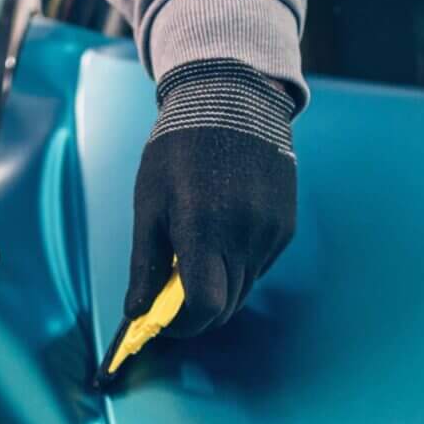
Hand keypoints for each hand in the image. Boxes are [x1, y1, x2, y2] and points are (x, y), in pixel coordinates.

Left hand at [126, 60, 297, 337]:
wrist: (232, 99)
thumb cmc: (180, 149)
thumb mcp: (150, 202)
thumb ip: (146, 262)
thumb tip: (136, 312)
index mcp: (204, 229)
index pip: (206, 307)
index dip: (185, 324)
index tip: (166, 321)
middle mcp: (245, 235)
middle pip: (227, 305)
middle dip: (200, 310)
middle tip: (175, 293)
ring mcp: (271, 232)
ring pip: (245, 288)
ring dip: (221, 286)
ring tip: (199, 255)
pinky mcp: (286, 227)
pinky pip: (261, 265)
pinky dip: (240, 264)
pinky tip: (224, 233)